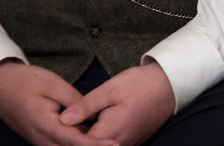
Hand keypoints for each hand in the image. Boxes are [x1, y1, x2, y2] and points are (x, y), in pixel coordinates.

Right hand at [0, 61, 115, 145]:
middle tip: (118, 144)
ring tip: (110, 143)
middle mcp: (42, 139)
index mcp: (44, 124)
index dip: (95, 145)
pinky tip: (96, 140)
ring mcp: (41, 142)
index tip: (115, 145)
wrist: (3, 88)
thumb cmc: (28, 82)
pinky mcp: (43, 141)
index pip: (74, 140)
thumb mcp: (53, 84)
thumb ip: (74, 102)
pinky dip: (78, 144)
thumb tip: (93, 116)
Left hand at [59, 62, 174, 145]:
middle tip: (60, 129)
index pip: (76, 144)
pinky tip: (90, 130)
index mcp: (108, 133)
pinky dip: (99, 142)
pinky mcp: (132, 143)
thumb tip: (61, 121)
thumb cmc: (141, 85)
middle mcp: (118, 145)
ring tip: (72, 130)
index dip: (62, 139)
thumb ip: (84, 107)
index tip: (51, 131)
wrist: (171, 86)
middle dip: (73, 140)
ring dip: (86, 141)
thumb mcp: (110, 89)